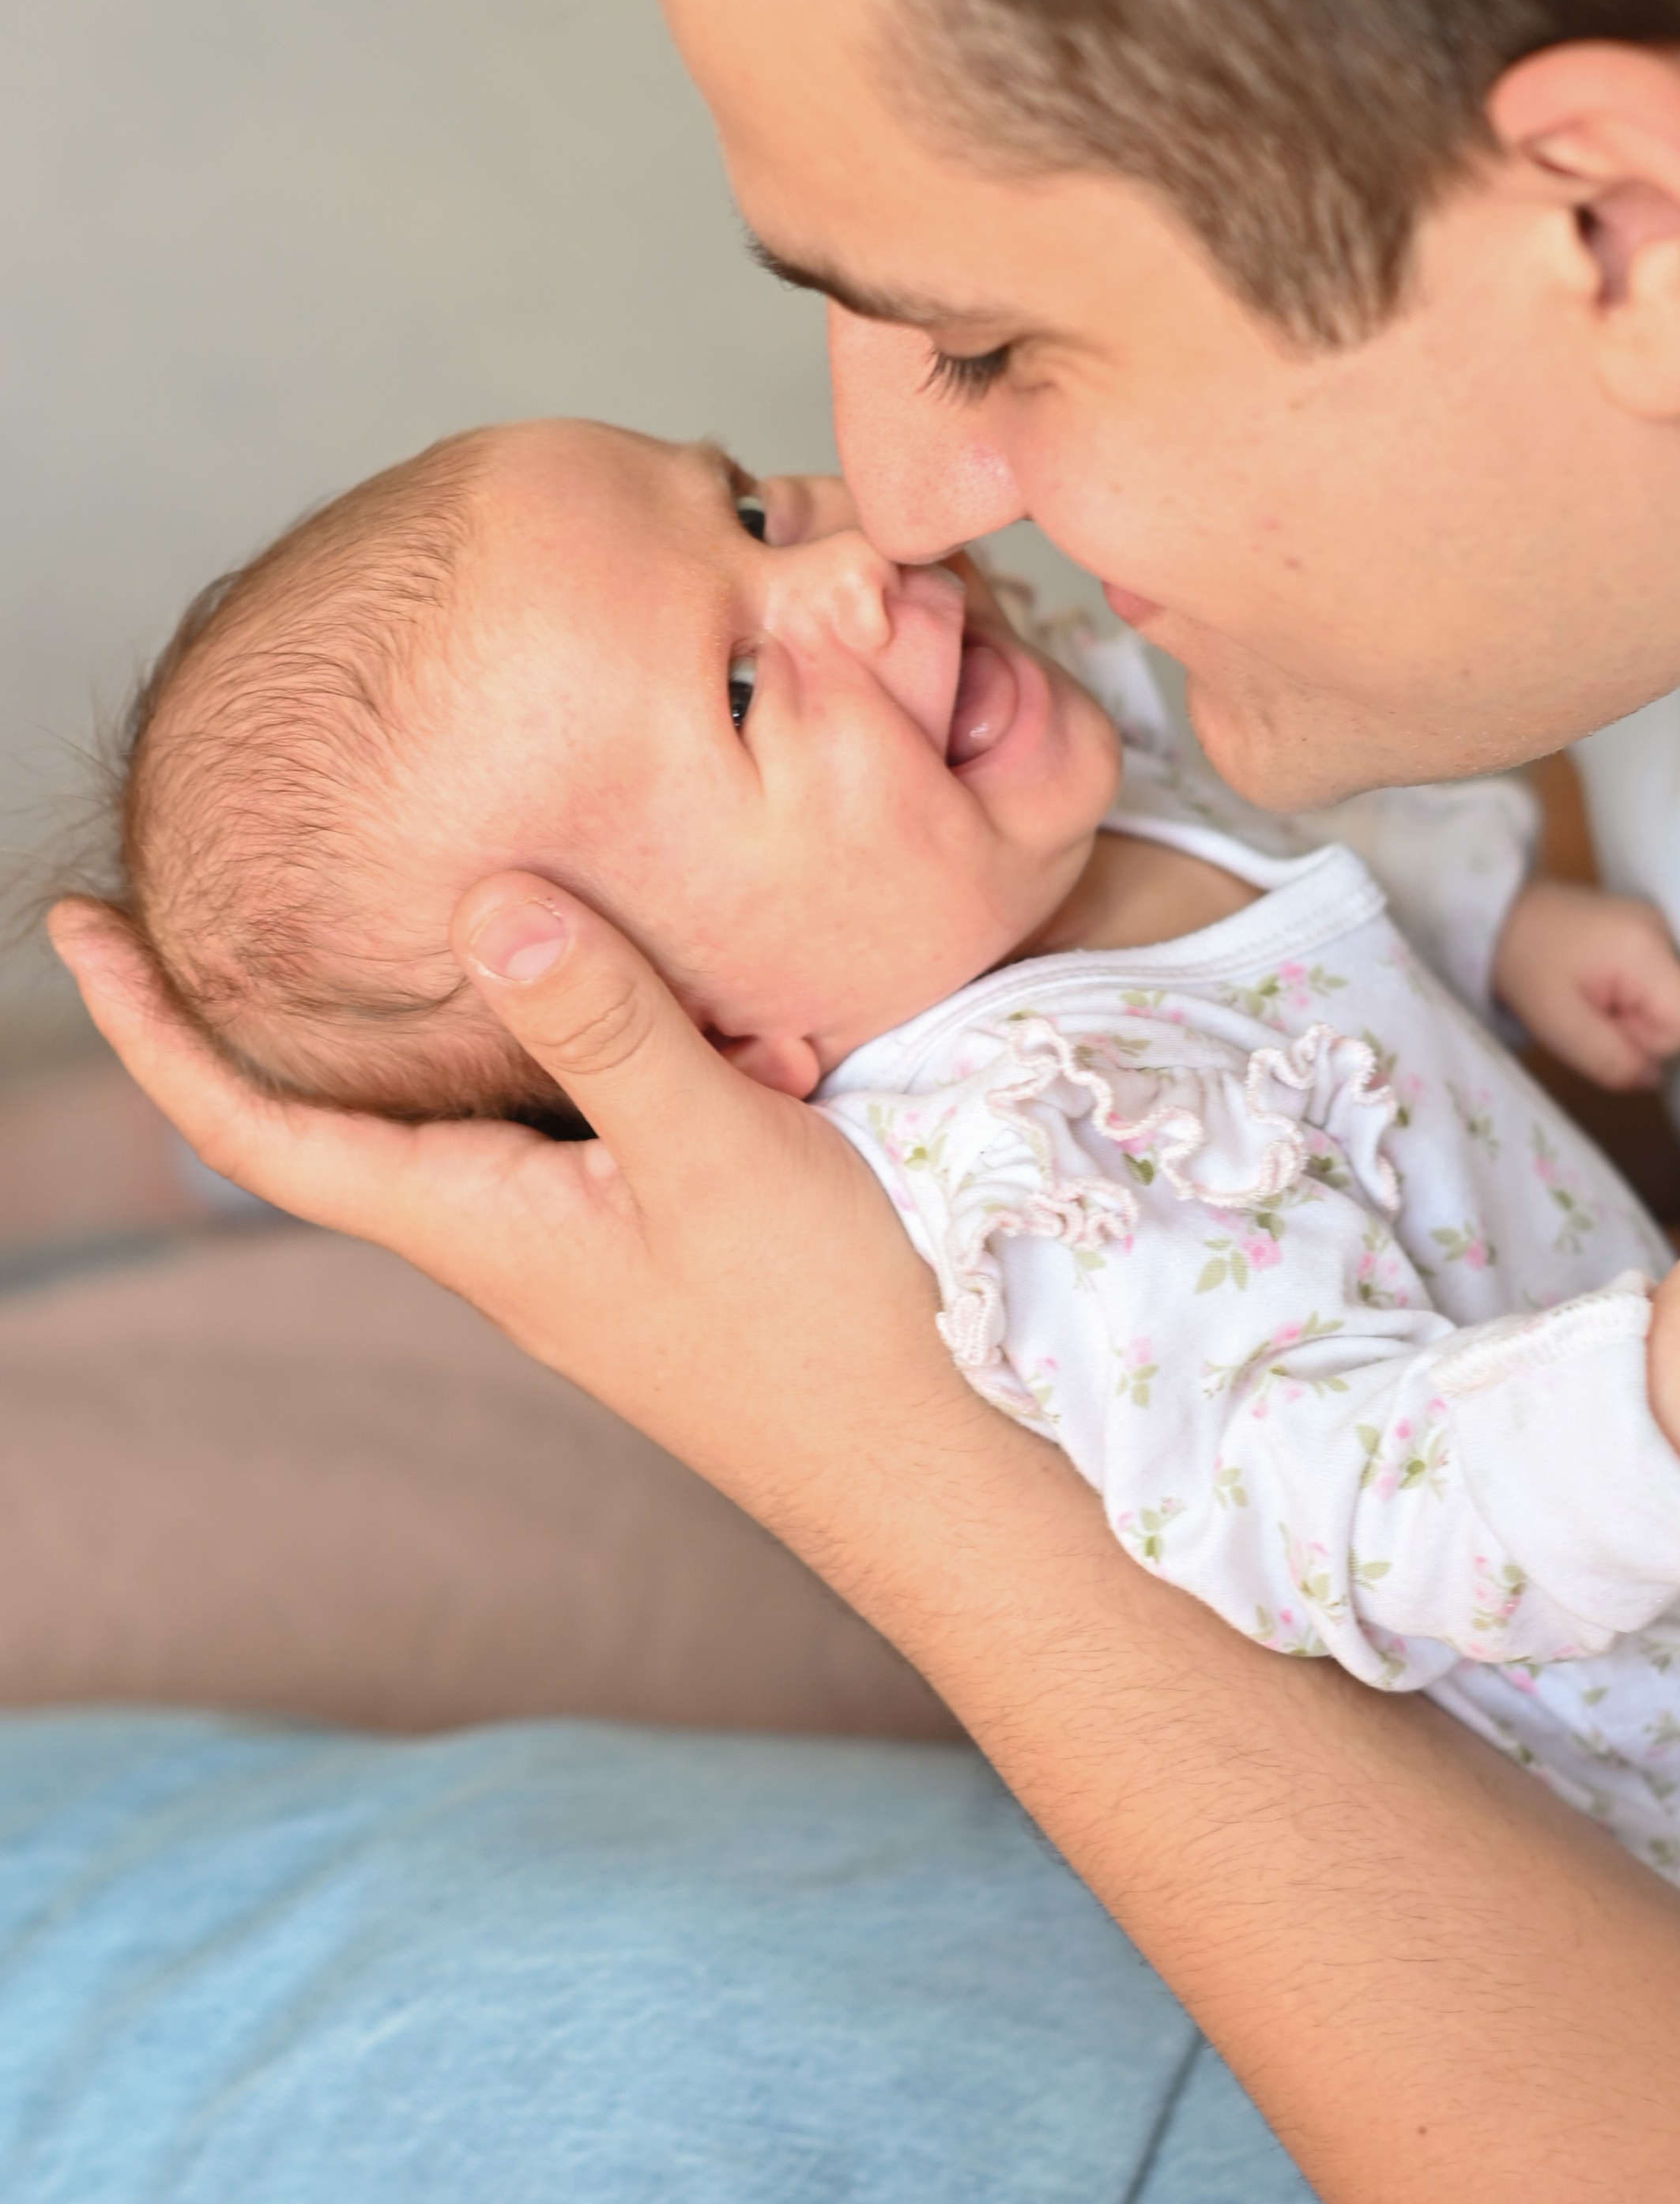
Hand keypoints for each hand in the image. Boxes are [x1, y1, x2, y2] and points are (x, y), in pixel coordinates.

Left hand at [47, 880, 947, 1566]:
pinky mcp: (669, 1217)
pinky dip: (590, 1015)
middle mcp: (512, 1228)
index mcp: (480, 1223)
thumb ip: (606, 1027)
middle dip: (287, 990)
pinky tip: (654, 968)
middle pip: (353, 1098)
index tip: (76, 928)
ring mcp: (590, 1229)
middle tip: (239, 864)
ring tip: (471, 884)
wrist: (941, 1468)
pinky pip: (591, 1093)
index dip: (156, 1029)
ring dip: (470, 992)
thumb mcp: (715, 1157)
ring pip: (487, 1084)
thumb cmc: (827, 1332)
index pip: (260, 1128)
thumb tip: (484, 900)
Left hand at [1492, 876, 1679, 1089]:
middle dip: (1643, 1029)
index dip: (1651, 1042)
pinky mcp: (1650, 931)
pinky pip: (1661, 983)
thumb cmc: (1525, 967)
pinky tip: (1603, 986)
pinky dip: (1636, 997)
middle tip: (1593, 1011)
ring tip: (1593, 996)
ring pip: (1673, 999)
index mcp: (1647, 948)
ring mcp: (1661, 926)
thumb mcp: (1559, 1025)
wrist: (1501, 917)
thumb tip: (1655, 1077)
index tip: (1604, 1027)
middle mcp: (1666, 930)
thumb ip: (1611, 1060)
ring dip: (1637, 1014)